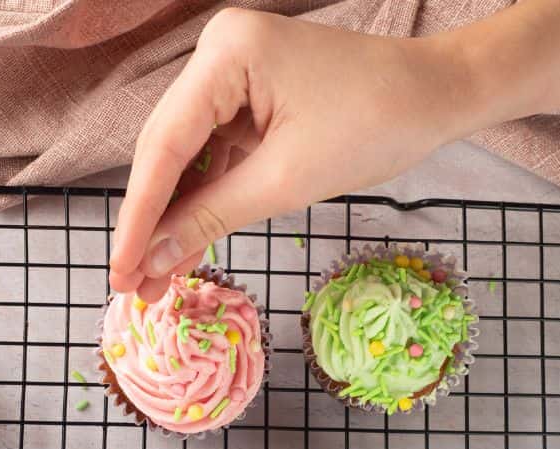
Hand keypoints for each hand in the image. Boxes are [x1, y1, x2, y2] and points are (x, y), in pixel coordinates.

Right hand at [109, 8, 477, 301]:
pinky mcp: (249, 95)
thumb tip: (153, 261)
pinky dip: (205, 200)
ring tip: (155, 281)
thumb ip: (211, 218)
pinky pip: (215, 154)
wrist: (439, 95)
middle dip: (152, 222)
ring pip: (187, 157)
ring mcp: (232, 73)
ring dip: (176, 218)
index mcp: (226, 54)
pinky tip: (186, 247)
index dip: (138, 216)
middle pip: (167, 150)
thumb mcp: (287, 181)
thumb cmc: (377, 124)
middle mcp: (217, 52)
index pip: (164, 146)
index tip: (120, 270)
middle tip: (132, 285)